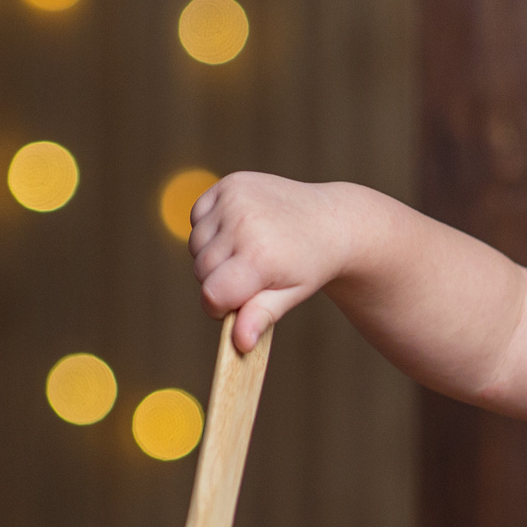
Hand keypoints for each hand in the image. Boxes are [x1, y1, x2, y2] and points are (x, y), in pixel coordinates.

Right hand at [188, 172, 384, 350]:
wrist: (330, 220)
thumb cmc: (309, 264)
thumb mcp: (290, 294)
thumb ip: (261, 316)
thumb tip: (239, 343)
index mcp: (261, 256)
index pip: (212, 294)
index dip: (219, 307)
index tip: (237, 305)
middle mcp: (245, 223)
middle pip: (202, 271)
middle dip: (219, 281)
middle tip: (252, 275)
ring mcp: (235, 198)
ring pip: (196, 245)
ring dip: (213, 255)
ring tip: (247, 251)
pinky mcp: (230, 183)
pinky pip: (197, 216)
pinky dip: (211, 228)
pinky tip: (239, 229)